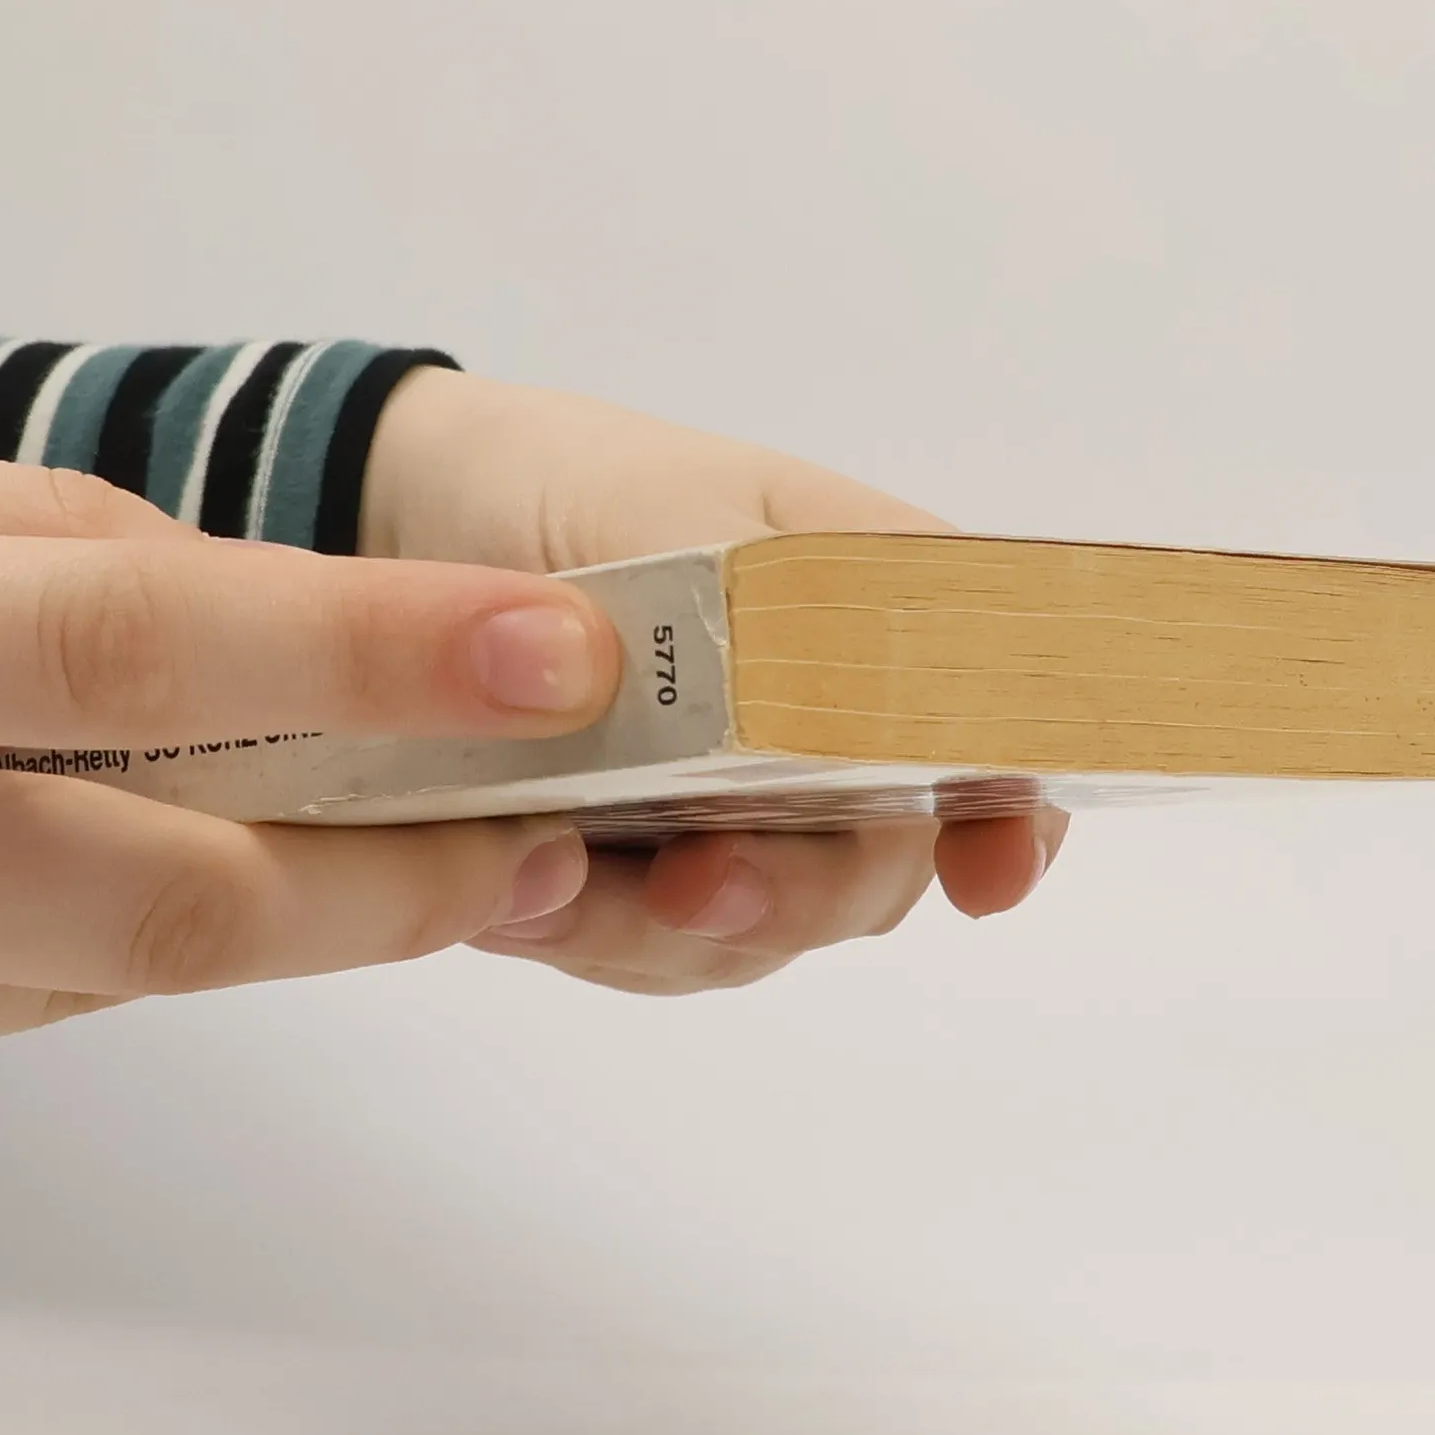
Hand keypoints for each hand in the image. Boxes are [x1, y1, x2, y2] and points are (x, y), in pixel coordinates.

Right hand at [0, 410, 620, 1098]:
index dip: (370, 650)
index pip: (142, 642)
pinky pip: (28, 995)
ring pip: (121, 967)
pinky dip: (141, 932)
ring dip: (303, 921)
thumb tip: (219, 580)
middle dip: (404, 885)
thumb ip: (11, 524)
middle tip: (557, 844)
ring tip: (446, 859)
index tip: (559, 653)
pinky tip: (204, 864)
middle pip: (181, 893)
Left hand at [363, 371, 1067, 993]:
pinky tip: (514, 900)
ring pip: (760, 930)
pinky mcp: (647, 867)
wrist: (422, 511)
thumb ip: (753, 607)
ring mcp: (741, 811)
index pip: (996, 743)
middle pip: (879, 868)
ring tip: (549, 891)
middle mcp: (828, 735)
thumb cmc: (572, 482)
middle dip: (798, 896)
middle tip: (698, 887)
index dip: (1011, 819)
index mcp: (880, 625)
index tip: (985, 876)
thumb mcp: (671, 507)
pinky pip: (657, 952)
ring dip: (668, 936)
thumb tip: (782, 712)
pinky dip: (595, 942)